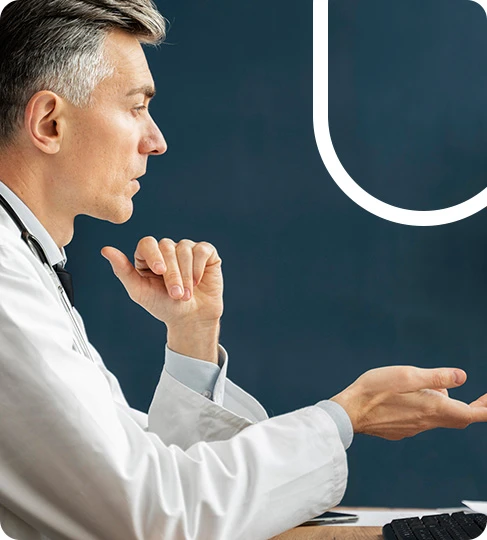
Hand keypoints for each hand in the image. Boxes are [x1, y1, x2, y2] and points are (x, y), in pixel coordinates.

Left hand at [101, 237, 223, 327]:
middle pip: (167, 247)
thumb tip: (105, 250)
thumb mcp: (140, 292)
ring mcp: (186, 249)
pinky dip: (199, 268)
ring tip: (186, 295)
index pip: (147, 243)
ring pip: (185, 249)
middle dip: (172, 274)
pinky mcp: (205, 253)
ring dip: (187, 275)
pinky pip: (202, 250)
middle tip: (176, 295)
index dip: (153, 255)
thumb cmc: (163, 306)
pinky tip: (198, 282)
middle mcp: (167, 249)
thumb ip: (123, 271)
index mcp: (148, 255)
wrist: (190, 319)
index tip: (159, 271)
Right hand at [330, 366, 486, 439]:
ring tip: (422, 385)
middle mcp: (426, 421)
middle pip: (458, 418)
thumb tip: (462, 377)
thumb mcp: (407, 375)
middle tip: (479, 397)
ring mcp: (413, 428)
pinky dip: (423, 408)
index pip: (470, 414)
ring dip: (441, 404)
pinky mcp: (401, 430)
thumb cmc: (374, 390)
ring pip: (438, 417)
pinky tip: (405, 398)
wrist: (349, 412)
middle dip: (471, 408)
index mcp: (432, 407)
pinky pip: (421, 420)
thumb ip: (436, 377)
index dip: (486, 410)